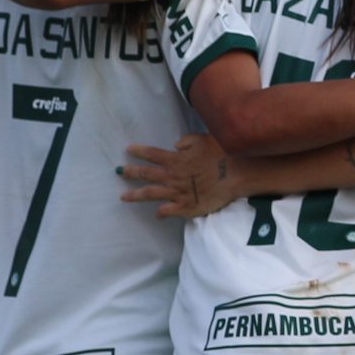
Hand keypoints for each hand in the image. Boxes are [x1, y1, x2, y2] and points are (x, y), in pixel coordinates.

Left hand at [120, 134, 241, 219]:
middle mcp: (172, 176)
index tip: (128, 150)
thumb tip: (175, 145)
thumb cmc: (221, 154)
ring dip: (136, 195)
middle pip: (146, 174)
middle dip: (131, 172)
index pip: (151, 154)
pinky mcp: (185, 207)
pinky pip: (168, 211)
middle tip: (120, 172)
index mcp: (175, 159)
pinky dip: (161, 212)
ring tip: (123, 197)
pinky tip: (157, 214)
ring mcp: (176, 193)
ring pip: (151, 193)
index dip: (138, 152)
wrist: (234, 175)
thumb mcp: (203, 139)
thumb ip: (187, 141)